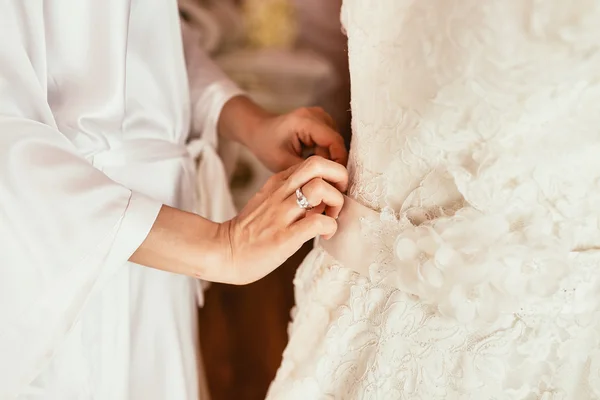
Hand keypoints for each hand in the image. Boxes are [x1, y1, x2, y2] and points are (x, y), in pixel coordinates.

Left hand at [218, 96, 347, 171]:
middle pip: (337, 143)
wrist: (258, 131)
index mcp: (306, 121)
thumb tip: (329, 184)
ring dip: (328, 160)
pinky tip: (312, 163)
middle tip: (325, 182)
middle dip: (333, 164)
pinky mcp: (322, 122)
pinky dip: (324, 154)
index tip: (337, 182)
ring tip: (314, 173)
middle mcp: (317, 114)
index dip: (339, 163)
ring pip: (335, 144)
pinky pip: (330, 142)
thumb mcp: (284, 164)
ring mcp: (321, 116)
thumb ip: (308, 172)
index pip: (335, 142)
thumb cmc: (266, 146)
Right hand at [218, 156, 347, 283]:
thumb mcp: (269, 201)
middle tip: (339, 198)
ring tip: (331, 217)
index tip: (333, 192)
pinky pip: (317, 222)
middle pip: (318, 164)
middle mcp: (281, 192)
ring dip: (336, 202)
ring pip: (320, 189)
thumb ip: (292, 193)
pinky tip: (325, 235)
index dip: (331, 174)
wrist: (224, 251)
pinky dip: (330, 227)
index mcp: (278, 182)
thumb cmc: (250, 231)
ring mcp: (282, 214)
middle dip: (339, 177)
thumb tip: (322, 199)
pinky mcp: (284, 237)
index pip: (313, 162)